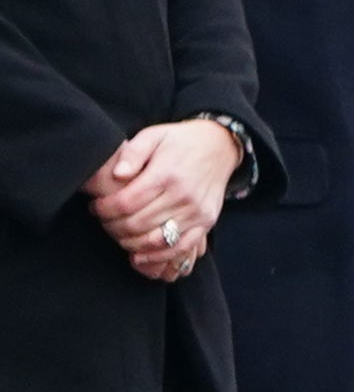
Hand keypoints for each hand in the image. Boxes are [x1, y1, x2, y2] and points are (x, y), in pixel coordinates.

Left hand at [91, 117, 238, 280]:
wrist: (219, 146)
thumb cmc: (179, 141)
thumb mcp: (153, 135)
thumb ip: (132, 153)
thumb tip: (117, 174)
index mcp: (166, 174)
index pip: (126, 202)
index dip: (104, 209)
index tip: (95, 207)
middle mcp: (183, 196)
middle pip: (137, 224)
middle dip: (112, 226)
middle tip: (104, 221)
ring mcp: (196, 212)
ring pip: (155, 240)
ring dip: (130, 243)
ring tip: (119, 234)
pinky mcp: (206, 222)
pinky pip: (181, 247)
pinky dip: (158, 257)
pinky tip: (140, 254)